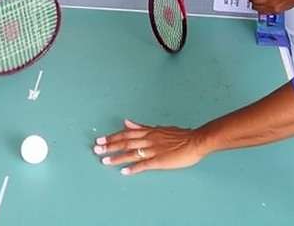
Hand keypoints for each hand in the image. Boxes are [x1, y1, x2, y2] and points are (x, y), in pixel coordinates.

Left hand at [93, 119, 208, 175]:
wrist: (196, 141)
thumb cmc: (181, 136)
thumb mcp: (160, 128)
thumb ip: (142, 127)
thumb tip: (127, 122)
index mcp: (149, 131)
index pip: (126, 133)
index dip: (112, 137)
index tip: (101, 139)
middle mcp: (148, 139)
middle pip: (125, 142)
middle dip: (109, 146)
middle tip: (96, 149)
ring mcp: (153, 150)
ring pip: (131, 153)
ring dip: (117, 157)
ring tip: (104, 160)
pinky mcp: (160, 160)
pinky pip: (144, 164)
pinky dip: (133, 168)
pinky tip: (124, 171)